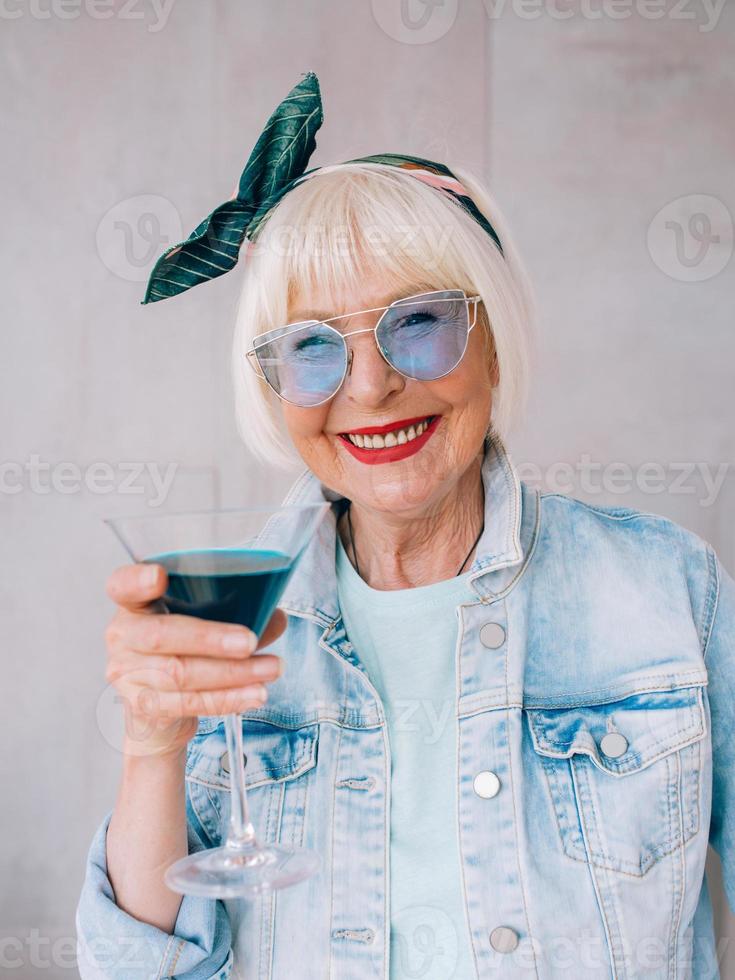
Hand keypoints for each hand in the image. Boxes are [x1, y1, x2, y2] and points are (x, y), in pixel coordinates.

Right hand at [104, 562, 288, 757]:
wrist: (163, 705)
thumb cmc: (185, 646)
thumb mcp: (204, 619)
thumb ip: (236, 613)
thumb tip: (275, 618)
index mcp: (133, 602)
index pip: (123, 585)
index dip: (137, 581)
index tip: (159, 575)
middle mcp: (123, 635)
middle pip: (160, 635)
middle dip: (210, 639)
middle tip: (249, 642)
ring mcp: (127, 674)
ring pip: (179, 674)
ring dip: (231, 674)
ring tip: (270, 669)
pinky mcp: (142, 706)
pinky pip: (187, 704)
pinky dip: (226, 699)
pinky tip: (253, 693)